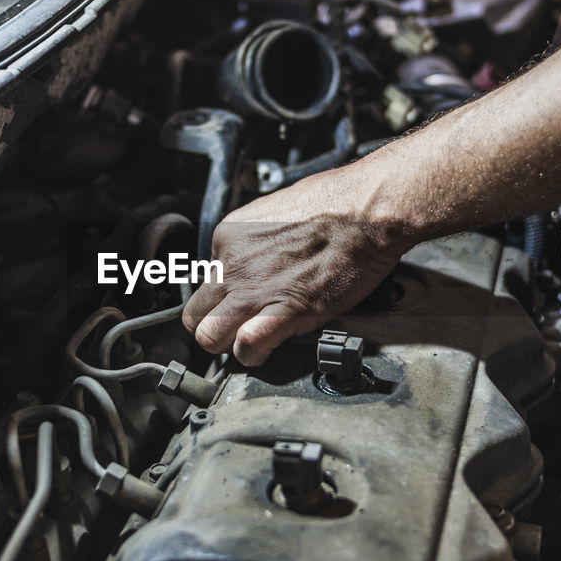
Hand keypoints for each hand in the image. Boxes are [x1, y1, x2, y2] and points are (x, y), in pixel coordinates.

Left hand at [182, 166, 406, 366]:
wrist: (366, 212)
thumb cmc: (333, 206)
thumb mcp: (272, 213)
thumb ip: (253, 242)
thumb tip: (254, 260)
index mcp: (228, 237)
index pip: (205, 282)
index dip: (224, 297)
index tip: (242, 300)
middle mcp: (233, 263)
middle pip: (195, 314)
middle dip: (215, 326)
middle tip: (238, 328)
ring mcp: (254, 288)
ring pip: (208, 336)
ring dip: (227, 345)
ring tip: (250, 342)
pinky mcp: (283, 310)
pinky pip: (246, 345)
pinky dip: (253, 354)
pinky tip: (268, 348)